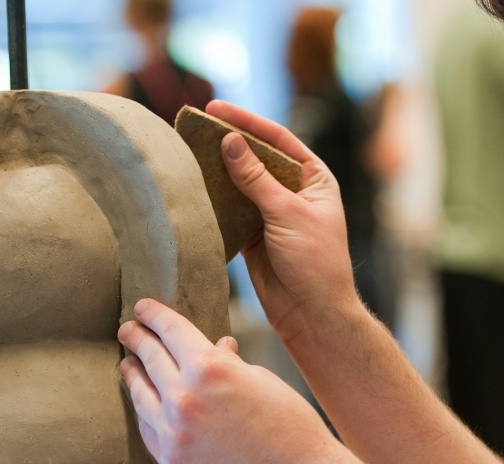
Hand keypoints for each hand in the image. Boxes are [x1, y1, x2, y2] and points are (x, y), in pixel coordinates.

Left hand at [118, 298, 342, 463]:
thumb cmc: (290, 425)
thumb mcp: (262, 379)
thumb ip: (229, 362)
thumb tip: (217, 347)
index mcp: (209, 367)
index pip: (170, 330)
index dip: (154, 314)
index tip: (142, 308)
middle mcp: (183, 397)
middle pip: (149, 357)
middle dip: (137, 338)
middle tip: (128, 330)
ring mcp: (173, 431)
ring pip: (140, 393)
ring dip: (132, 373)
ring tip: (128, 363)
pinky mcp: (172, 459)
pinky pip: (148, 426)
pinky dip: (145, 409)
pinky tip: (144, 402)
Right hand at [204, 100, 360, 337]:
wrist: (312, 314)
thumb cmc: (315, 262)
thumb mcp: (287, 213)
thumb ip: (256, 178)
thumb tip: (230, 142)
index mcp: (313, 179)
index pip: (277, 140)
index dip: (247, 122)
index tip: (216, 109)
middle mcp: (293, 192)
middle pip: (255, 157)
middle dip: (227, 142)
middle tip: (195, 126)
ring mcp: (271, 213)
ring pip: (239, 183)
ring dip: (216, 170)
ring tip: (187, 151)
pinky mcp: (253, 235)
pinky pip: (229, 210)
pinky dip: (213, 200)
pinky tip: (193, 187)